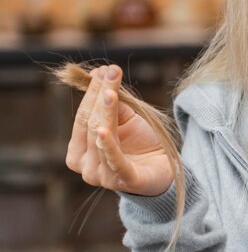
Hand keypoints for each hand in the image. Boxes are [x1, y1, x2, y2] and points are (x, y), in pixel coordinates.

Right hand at [66, 64, 173, 195]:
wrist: (164, 167)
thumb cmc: (140, 142)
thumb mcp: (125, 117)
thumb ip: (111, 99)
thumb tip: (98, 72)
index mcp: (79, 151)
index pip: (83, 116)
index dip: (93, 92)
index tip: (106, 69)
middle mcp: (85, 166)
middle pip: (91, 124)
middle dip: (101, 96)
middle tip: (112, 73)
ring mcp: (103, 176)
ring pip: (101, 138)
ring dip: (106, 112)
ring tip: (111, 92)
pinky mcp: (125, 181)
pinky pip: (114, 162)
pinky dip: (108, 146)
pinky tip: (104, 131)